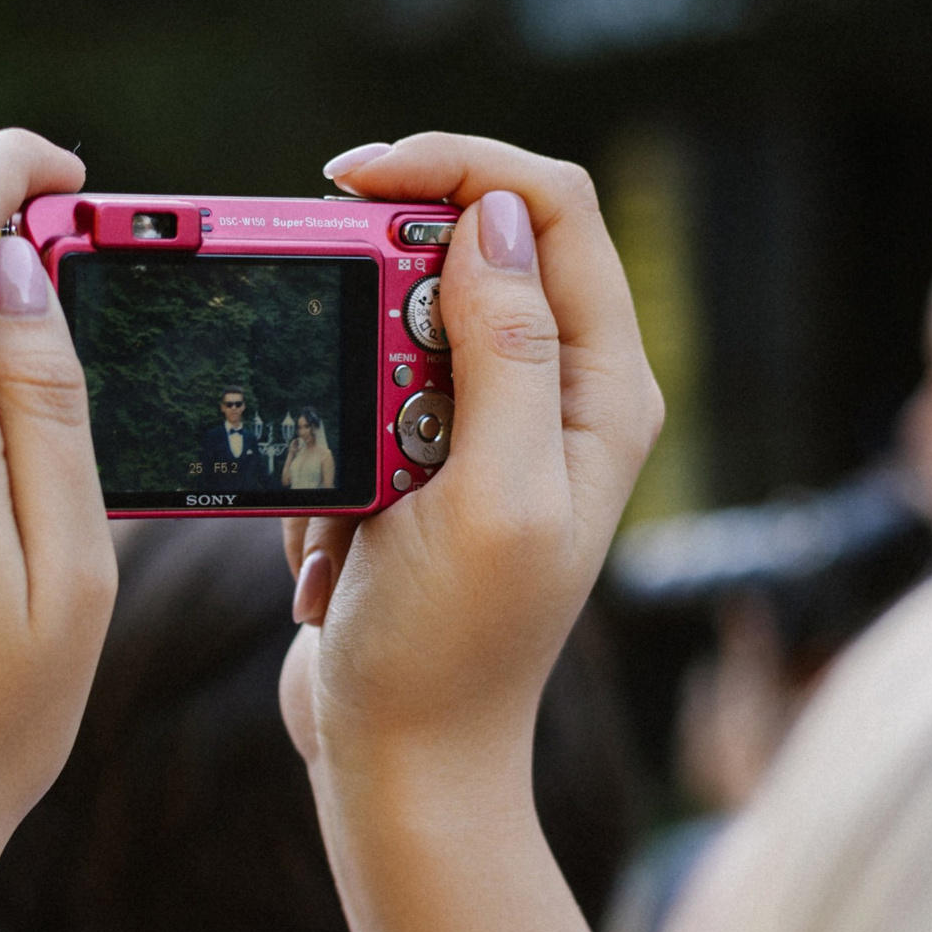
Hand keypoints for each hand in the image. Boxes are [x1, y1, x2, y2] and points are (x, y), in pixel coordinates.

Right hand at [281, 134, 661, 808]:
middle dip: (374, 303)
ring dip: (341, 400)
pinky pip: (353, 401)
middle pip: (466, 249)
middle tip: (331, 376)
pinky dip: (326, 454)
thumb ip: (503, 351)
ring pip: (391, 326)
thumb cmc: (455, 652)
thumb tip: (496, 216)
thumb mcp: (489, 496)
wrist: (404, 765)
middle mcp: (560, 391)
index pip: (554, 205)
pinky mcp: (422, 463)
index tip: (350, 179)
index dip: (457, 167)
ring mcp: (488, 427)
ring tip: (346, 506)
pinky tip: (337, 546)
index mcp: (605, 386)